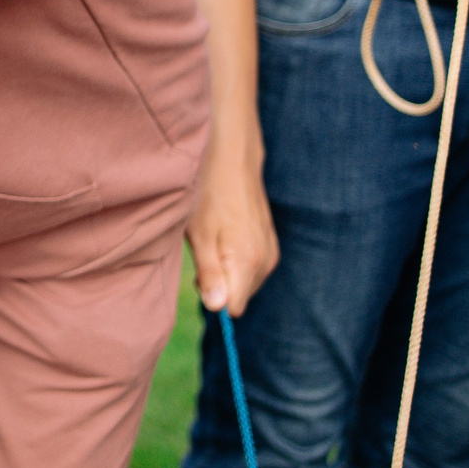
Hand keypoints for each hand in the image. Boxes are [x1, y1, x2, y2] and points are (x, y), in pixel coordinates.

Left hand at [188, 129, 277, 314]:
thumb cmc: (209, 194)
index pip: (232, 308)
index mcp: (247, 262)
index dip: (212, 298)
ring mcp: (270, 251)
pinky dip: (234, 260)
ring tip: (212, 240)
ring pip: (243, 282)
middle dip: (217, 285)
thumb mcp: (199, 235)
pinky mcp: (269, 242)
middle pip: (238, 296)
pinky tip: (223, 236)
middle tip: (202, 252)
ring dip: (225, 271)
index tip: (198, 276)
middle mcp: (265, 261)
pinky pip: (250, 268)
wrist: (233, 157)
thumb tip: (218, 309)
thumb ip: (210, 274)